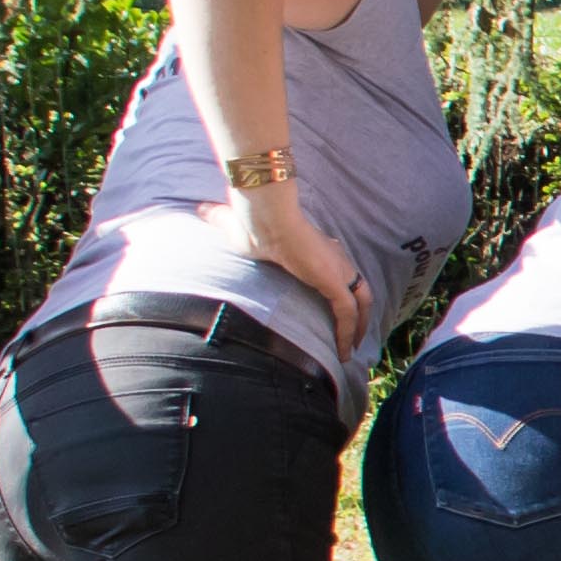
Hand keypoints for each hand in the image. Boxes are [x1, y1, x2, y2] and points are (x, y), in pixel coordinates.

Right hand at [200, 182, 370, 354]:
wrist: (264, 220)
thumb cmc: (253, 224)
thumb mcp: (238, 231)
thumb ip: (225, 223)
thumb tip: (201, 210)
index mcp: (320, 249)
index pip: (340, 274)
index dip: (343, 294)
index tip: (339, 314)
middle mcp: (335, 258)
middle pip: (359, 290)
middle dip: (359, 317)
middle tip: (353, 340)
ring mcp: (337, 269)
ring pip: (360, 304)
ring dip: (357, 329)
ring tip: (349, 351)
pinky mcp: (333, 280)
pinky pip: (347, 312)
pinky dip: (347, 332)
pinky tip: (343, 350)